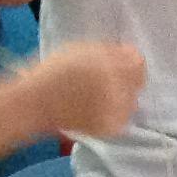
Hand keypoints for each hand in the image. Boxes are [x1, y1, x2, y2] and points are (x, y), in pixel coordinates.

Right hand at [28, 42, 145, 138]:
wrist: (38, 102)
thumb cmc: (55, 71)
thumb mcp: (82, 49)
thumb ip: (109, 51)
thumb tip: (130, 52)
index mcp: (111, 66)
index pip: (138, 63)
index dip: (129, 61)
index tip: (119, 62)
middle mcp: (118, 88)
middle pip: (137, 83)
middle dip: (126, 80)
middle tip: (106, 80)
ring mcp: (116, 110)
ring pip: (132, 103)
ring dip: (122, 99)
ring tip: (100, 97)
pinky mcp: (111, 127)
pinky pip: (122, 119)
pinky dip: (114, 115)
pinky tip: (98, 111)